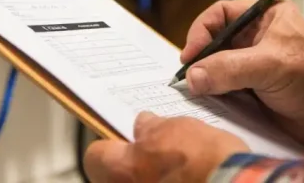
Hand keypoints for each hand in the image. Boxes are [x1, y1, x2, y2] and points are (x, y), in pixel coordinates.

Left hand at [84, 112, 247, 182]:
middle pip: (112, 177)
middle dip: (129, 165)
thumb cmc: (208, 161)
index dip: (108, 144)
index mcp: (123, 168)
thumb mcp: (178, 127)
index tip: (121, 139)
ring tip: (173, 168)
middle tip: (148, 153)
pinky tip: (187, 179)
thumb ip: (152, 127)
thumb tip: (143, 125)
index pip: (95, 155)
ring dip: (150, 178)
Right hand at [181, 0, 303, 145]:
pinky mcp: (254, 93)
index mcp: (265, 17)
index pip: (221, 15)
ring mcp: (255, 67)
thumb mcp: (271, 64)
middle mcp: (257, 39)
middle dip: (200, 58)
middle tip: (187, 77)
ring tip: (195, 92)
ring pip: (218, 69)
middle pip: (215, 43)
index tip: (190, 54)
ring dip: (206, 80)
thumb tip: (193, 76)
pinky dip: (215, 97)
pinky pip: (225, 91)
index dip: (201, 31)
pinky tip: (209, 103)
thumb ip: (229, 68)